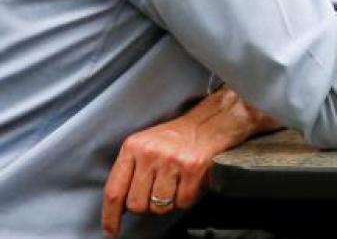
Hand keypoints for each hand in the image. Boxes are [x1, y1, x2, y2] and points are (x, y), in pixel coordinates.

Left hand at [101, 89, 277, 237]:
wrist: (211, 123)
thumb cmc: (178, 137)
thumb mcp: (146, 146)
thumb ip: (131, 171)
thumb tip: (120, 206)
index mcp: (133, 147)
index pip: (114, 190)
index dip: (110, 216)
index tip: (111, 231)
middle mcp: (150, 153)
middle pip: (136, 205)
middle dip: (146, 207)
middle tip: (157, 195)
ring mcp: (172, 160)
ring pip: (159, 206)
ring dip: (168, 203)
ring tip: (175, 187)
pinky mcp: (193, 167)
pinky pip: (182, 202)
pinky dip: (187, 199)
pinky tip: (189, 185)